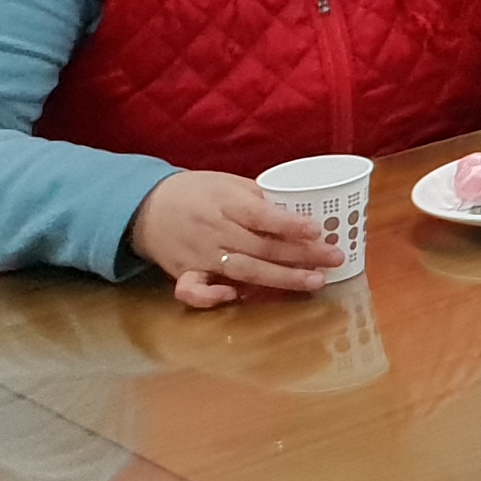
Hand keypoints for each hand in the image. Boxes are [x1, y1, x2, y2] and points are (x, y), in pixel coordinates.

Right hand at [129, 170, 333, 309]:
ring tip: (314, 281)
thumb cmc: (198, 192)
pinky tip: (236, 298)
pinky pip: (193, 289)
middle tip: (335, 259)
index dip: (289, 224)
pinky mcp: (184, 272)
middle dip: (301, 255)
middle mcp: (215, 230)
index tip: (317, 230)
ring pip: (243, 270)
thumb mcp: (230, 183)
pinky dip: (210, 297)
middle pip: (262, 246)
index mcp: (227, 202)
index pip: (261, 215)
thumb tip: (304, 208)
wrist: (145, 206)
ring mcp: (199, 254)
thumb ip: (262, 198)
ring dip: (280, 278)